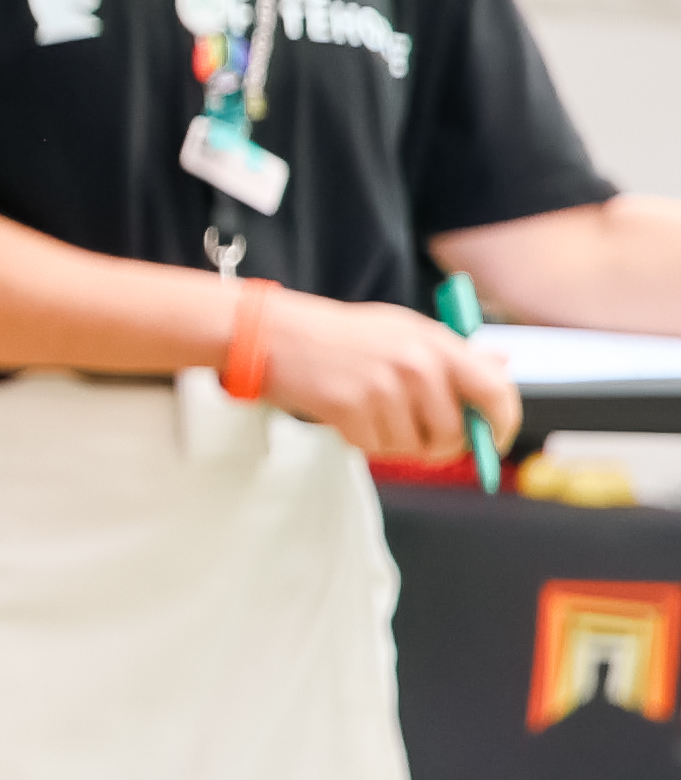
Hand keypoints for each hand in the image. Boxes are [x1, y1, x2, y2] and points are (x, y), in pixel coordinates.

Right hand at [244, 287, 513, 462]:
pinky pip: (376, 448)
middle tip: (421, 439)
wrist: (277, 334)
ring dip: (396, 443)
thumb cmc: (344, 335)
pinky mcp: (349, 408)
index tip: (494, 440)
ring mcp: (381, 387)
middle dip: (440, 445)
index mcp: (436, 343)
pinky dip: (365, 441)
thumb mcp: (405, 331)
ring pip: (413, 446)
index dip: (502, 424)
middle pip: (454, 432)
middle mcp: (415, 364)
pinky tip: (349, 417)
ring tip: (374, 416)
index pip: (495, 392)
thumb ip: (454, 352)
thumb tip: (503, 365)